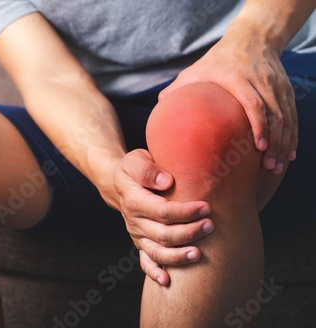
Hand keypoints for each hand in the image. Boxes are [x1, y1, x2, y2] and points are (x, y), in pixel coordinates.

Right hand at [113, 149, 213, 285]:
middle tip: (210, 226)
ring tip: (198, 254)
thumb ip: (148, 170)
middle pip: (163, 234)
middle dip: (189, 233)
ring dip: (178, 255)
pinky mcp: (140, 242)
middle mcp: (135, 221)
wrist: (119, 183)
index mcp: (134, 201)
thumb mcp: (135, 159)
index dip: (185, 212)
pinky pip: (145, 261)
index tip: (206, 207)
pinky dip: (154, 272)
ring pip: (157, 252)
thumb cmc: (133, 168)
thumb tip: (166, 182)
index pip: (162, 212)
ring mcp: (137, 235)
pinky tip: (166, 280)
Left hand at [159, 20, 296, 174]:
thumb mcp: (193, 71)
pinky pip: (292, 114)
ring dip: (285, 142)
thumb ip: (175, 90)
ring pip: (286, 116)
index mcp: (238, 77)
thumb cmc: (215, 60)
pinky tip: (288, 153)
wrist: (251, 38)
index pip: (253, 102)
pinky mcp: (286, 89)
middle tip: (269, 166)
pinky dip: (292, 135)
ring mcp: (276, 85)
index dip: (259, 124)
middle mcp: (261, 80)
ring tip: (277, 166)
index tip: (258, 146)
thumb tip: (157, 113)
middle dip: (275, 141)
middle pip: (275, 113)